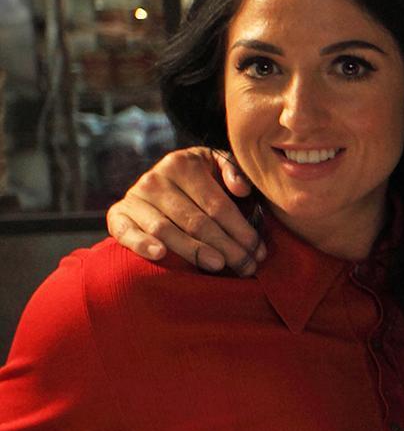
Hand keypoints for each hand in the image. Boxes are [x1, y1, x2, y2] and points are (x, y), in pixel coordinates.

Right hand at [106, 148, 264, 274]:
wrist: (159, 189)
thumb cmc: (200, 183)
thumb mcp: (217, 168)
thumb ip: (234, 171)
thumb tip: (241, 189)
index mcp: (183, 164)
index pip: (217, 205)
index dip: (240, 230)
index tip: (257, 251)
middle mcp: (156, 178)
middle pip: (196, 220)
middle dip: (226, 246)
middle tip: (246, 266)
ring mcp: (134, 197)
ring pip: (167, 229)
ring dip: (194, 250)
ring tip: (218, 265)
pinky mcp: (118, 216)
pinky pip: (126, 232)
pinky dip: (141, 243)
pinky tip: (160, 255)